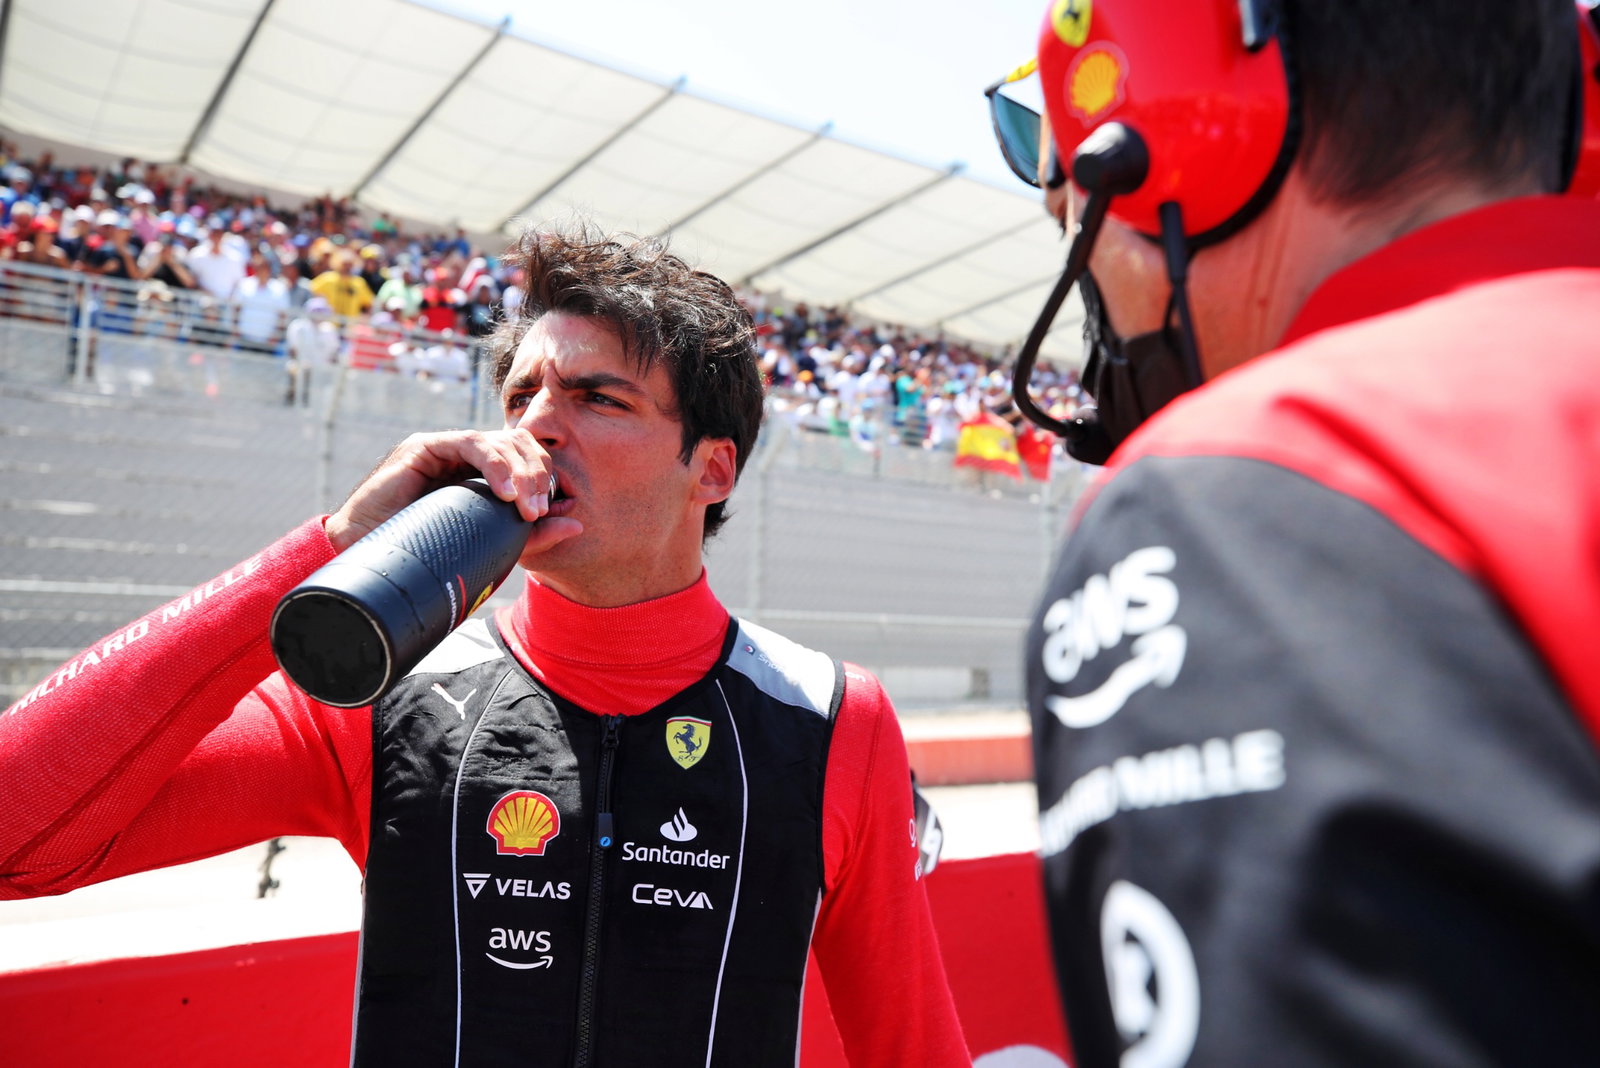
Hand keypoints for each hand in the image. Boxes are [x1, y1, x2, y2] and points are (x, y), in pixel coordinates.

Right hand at [325, 428, 581, 553]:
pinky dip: (494, 465)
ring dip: (520, 473)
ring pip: (499, 442)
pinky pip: (470, 443)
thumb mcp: (489, 543)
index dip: (544, 479)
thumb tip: (578, 524)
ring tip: (525, 507)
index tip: (550, 513)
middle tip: (539, 511)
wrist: (368, 558)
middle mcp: (466, 456)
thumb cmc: (426, 554)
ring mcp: (446, 448)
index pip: (527, 459)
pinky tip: (504, 493)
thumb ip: (531, 534)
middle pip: (518, 445)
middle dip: (536, 475)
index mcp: (483, 474)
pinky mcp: (426, 447)